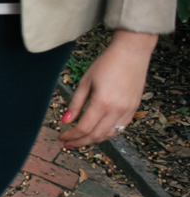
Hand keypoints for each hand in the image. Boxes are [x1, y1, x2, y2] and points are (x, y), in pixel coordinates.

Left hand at [59, 30, 158, 147]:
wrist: (132, 53)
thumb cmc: (107, 64)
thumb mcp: (85, 81)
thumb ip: (76, 103)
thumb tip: (65, 121)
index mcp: (103, 102)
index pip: (84, 128)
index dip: (71, 136)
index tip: (61, 137)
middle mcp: (117, 110)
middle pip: (96, 135)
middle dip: (80, 142)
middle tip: (67, 143)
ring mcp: (128, 110)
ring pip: (109, 134)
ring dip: (93, 140)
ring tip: (80, 140)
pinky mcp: (134, 108)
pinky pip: (120, 128)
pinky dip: (107, 133)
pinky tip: (96, 132)